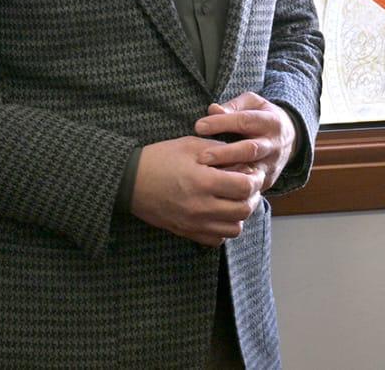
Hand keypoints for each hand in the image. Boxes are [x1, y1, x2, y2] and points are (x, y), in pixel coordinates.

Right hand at [130, 135, 262, 246]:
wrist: (130, 180)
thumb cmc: (160, 158)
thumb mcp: (191, 145)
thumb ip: (220, 151)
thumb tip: (243, 159)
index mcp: (204, 182)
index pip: (245, 187)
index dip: (254, 178)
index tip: (251, 171)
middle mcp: (201, 207)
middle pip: (244, 210)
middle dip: (251, 196)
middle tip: (246, 185)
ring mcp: (194, 223)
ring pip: (234, 229)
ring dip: (240, 214)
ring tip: (233, 199)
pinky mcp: (186, 232)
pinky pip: (216, 240)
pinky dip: (223, 228)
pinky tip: (219, 213)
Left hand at [194, 92, 295, 191]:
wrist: (288, 138)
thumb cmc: (261, 116)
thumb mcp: (252, 104)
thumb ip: (233, 106)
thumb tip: (214, 110)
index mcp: (271, 122)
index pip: (245, 121)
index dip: (221, 123)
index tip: (199, 126)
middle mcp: (274, 144)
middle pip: (250, 150)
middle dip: (225, 154)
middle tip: (202, 156)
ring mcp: (272, 164)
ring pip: (251, 172)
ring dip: (228, 173)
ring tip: (206, 173)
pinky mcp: (267, 180)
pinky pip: (250, 187)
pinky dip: (233, 188)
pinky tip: (215, 186)